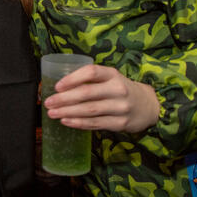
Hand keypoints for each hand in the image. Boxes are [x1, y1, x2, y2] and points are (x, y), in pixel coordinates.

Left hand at [43, 65, 159, 133]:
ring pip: (89, 110)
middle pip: (87, 93)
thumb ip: (90, 81)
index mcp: (113, 74)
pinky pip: (96, 124)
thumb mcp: (110, 79)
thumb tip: (59, 88)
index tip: (57, 86)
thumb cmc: (120, 90)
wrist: (148, 106)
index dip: (72, 78)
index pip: (91, 72)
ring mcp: (121, 107)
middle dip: (64, 99)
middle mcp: (118, 89)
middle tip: (48, 102)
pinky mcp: (121, 123)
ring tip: (52, 113)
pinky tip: (66, 121)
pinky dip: (78, 123)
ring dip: (68, 112)